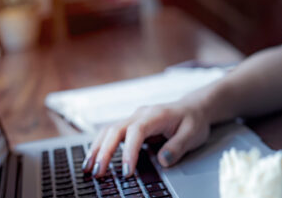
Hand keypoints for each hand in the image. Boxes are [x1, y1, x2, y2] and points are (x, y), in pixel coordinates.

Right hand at [82, 99, 210, 177]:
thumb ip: (177, 147)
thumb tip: (163, 161)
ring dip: (97, 148)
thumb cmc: (193, 120)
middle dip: (105, 151)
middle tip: (98, 173)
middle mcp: (141, 114)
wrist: (194, 108)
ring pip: (109, 130)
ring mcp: (134, 118)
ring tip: (88, 168)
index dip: (129, 150)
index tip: (127, 171)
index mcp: (156, 115)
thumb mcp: (193, 134)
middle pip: (116, 129)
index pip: (136, 131)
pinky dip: (101, 146)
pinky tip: (94, 159)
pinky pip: (112, 133)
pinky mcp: (131, 125)